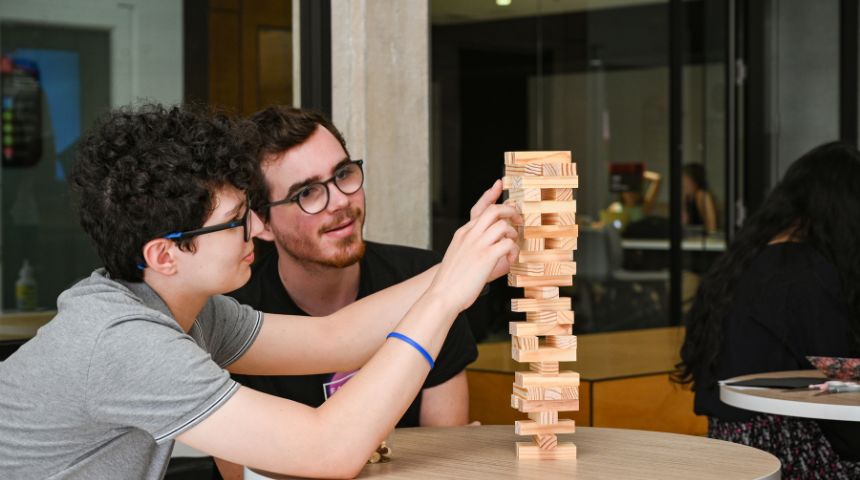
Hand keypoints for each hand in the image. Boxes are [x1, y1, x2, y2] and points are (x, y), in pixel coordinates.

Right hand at [430, 180, 519, 311]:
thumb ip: (470, 247)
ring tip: (511, 247)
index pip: (482, 210)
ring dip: (512, 235)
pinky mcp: (486, 257)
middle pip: (494, 210)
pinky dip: (513, 251)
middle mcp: (470, 235)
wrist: (442, 295)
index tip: (510, 206)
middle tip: (519, 221)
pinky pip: (508, 244)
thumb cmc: (450, 282)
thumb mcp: (457, 257)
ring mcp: (478, 245)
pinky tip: (509, 260)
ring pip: (503, 225)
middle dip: (511, 212)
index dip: (498, 206)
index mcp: (462, 233)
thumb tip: (485, 249)